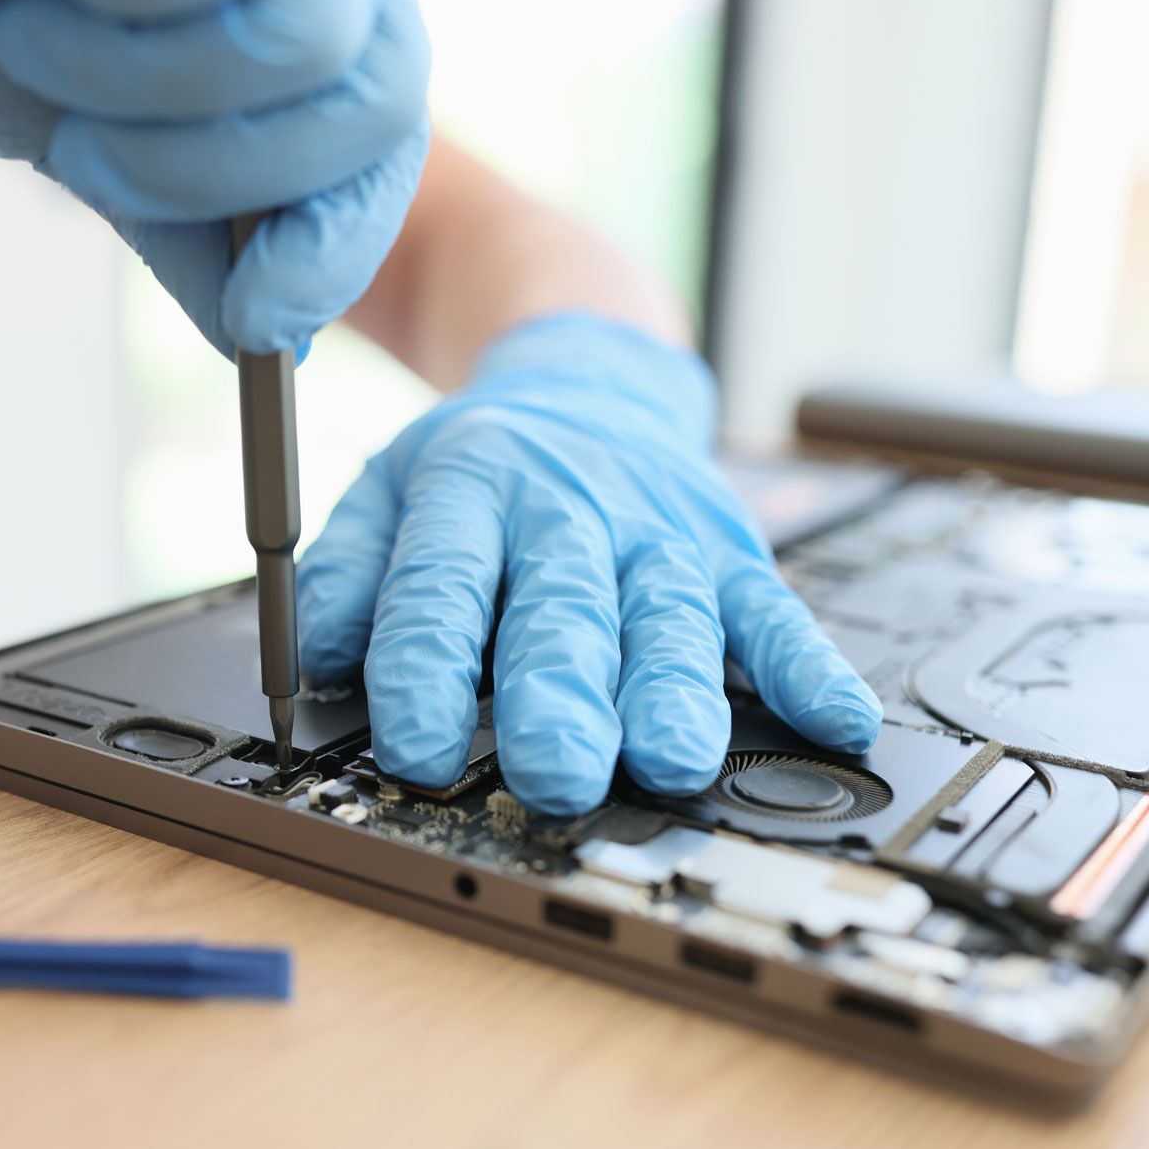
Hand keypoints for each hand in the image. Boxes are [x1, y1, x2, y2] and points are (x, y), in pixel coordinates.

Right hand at [0, 0, 429, 355]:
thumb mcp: (87, 138)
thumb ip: (182, 229)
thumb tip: (257, 336)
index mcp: (315, 32)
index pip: (386, 144)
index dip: (337, 248)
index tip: (258, 319)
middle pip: (378, 104)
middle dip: (206, 174)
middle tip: (78, 156)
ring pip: (301, 46)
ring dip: (131, 82)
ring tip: (21, 39)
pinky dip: (113, 7)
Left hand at [297, 314, 883, 815]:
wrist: (582, 378)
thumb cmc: (480, 466)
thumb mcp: (387, 492)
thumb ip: (346, 575)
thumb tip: (312, 656)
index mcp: (472, 490)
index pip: (442, 588)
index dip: (427, 671)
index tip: (418, 750)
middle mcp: (571, 512)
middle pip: (564, 609)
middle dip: (559, 695)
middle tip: (554, 770)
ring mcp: (661, 533)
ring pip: (670, 617)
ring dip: (674, 691)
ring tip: (673, 760)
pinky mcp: (731, 551)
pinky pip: (775, 611)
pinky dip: (809, 665)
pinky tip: (836, 720)